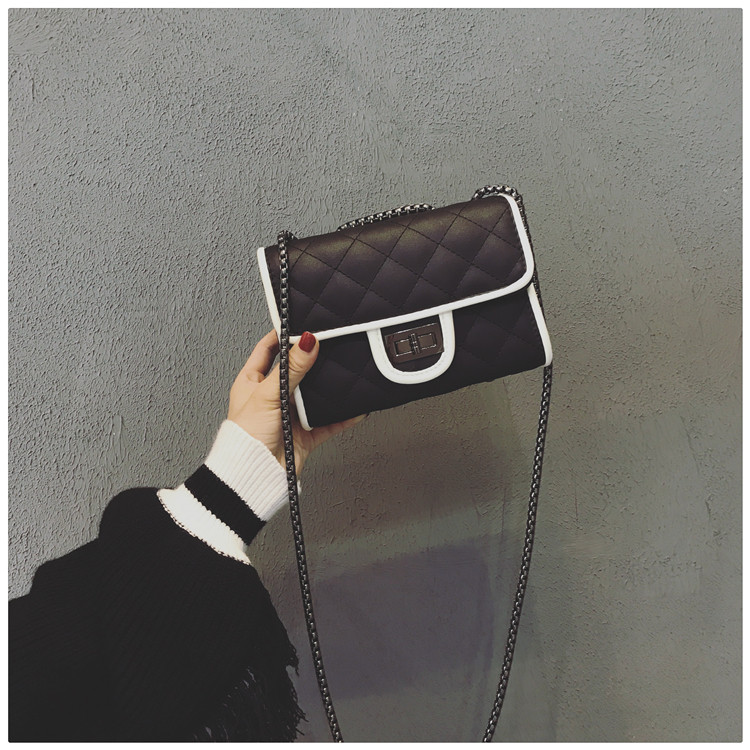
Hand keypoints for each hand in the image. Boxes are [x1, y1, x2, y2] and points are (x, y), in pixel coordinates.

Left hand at [227, 330, 366, 473]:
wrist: (254, 475)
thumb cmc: (245, 438)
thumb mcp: (268, 395)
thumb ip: (291, 369)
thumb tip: (307, 342)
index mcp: (252, 382)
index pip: (268, 349)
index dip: (282, 335)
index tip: (301, 323)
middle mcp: (271, 396)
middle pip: (296, 370)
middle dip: (313, 359)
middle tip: (330, 344)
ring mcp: (289, 415)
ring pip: (314, 394)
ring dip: (328, 386)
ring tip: (345, 371)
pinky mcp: (304, 433)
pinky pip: (328, 421)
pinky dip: (343, 415)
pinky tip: (355, 406)